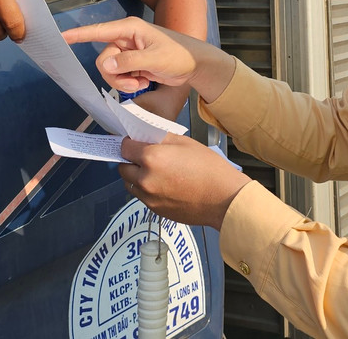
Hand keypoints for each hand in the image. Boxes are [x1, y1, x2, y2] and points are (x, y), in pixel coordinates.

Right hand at [64, 17, 227, 96]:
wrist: (195, 65)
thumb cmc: (179, 55)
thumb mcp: (155, 59)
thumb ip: (129, 62)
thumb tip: (104, 65)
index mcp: (129, 29)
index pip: (99, 31)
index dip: (78, 35)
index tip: (60, 38)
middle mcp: (125, 39)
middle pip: (103, 60)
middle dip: (115, 75)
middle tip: (133, 83)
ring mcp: (128, 52)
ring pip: (109, 70)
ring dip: (122, 82)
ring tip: (140, 83)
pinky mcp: (131, 64)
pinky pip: (118, 76)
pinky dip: (128, 83)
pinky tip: (143, 82)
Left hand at [119, 134, 251, 228]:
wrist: (223, 198)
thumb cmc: (209, 169)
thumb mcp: (185, 143)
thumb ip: (162, 139)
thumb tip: (147, 137)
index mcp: (151, 158)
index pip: (125, 148)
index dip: (130, 143)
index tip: (135, 142)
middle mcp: (145, 179)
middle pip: (123, 167)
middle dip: (130, 160)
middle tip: (144, 156)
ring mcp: (148, 197)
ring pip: (130, 184)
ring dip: (136, 176)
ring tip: (154, 172)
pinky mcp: (155, 210)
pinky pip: (142, 196)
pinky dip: (147, 190)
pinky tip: (164, 185)